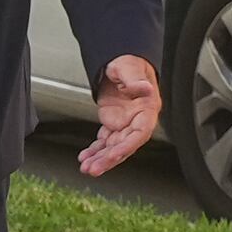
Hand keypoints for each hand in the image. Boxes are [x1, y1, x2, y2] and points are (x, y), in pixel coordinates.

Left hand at [82, 52, 160, 175]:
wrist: (118, 62)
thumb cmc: (129, 63)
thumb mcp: (130, 68)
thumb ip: (136, 81)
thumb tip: (147, 89)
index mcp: (147, 108)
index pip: (140, 132)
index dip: (128, 145)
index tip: (115, 155)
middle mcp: (137, 119)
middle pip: (125, 144)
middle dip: (109, 158)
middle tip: (93, 169)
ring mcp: (125, 122)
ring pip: (113, 146)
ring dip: (100, 158)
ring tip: (86, 168)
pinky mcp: (113, 123)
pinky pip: (104, 141)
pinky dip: (94, 150)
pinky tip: (85, 158)